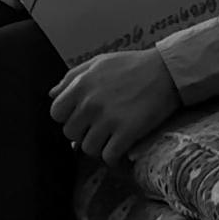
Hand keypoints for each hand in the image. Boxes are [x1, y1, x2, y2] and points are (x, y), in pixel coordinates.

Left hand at [50, 49, 183, 164]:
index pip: (56, 113)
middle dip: (82, 133)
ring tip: (109, 139)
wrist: (166, 71)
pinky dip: (113, 157)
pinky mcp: (127, 132)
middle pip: (71, 133)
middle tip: (97, 129)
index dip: (67, 117)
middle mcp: (90, 103)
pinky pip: (109, 156)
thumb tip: (51, 94)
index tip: (80, 118)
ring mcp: (108, 119)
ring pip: (88, 148)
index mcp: (80, 85)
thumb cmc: (131, 65)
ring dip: (98, 146)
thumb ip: (72, 77)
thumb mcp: (98, 63)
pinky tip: (120, 149)